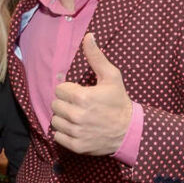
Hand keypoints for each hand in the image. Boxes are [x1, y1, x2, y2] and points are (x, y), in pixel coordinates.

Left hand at [50, 33, 131, 154]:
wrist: (129, 130)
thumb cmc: (119, 102)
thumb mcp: (111, 76)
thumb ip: (96, 57)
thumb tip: (88, 36)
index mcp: (82, 97)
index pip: (59, 90)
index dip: (69, 90)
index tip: (80, 93)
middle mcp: (77, 115)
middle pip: (55, 105)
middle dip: (65, 103)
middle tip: (78, 105)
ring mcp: (76, 132)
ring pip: (55, 121)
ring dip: (63, 118)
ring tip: (77, 117)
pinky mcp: (76, 146)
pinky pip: (57, 136)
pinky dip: (64, 133)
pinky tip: (76, 128)